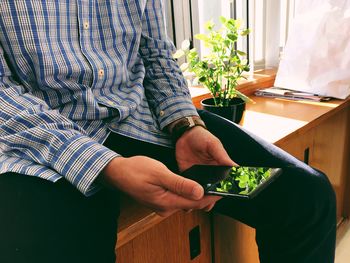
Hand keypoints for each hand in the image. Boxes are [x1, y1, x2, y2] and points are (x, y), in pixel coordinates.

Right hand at [100, 156, 221, 216]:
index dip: (211, 197)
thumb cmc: (135, 170)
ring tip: (210, 184)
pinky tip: (192, 185)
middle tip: (220, 185)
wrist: (116, 172)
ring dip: (198, 194)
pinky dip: (187, 192)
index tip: (224, 190)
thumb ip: (180, 184)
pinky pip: (178, 198)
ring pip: (185, 201)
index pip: (196, 202)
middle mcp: (166, 208)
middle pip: (192, 204)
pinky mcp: (160, 200)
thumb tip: (199, 192)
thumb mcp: (159, 173)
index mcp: (167, 202)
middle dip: (207, 196)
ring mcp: (162, 205)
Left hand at [175, 126, 235, 210]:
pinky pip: (187, 187)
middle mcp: (210, 174)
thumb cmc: (201, 137)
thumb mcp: (213, 144)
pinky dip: (187, 193)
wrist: (184, 133)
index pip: (225, 182)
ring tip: (198, 204)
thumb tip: (235, 167)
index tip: (223, 196)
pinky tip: (186, 199)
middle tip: (208, 203)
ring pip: (200, 191)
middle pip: (213, 190)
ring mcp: (198, 176)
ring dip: (199, 198)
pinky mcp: (186, 176)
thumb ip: (222, 156)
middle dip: (211, 198)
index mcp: (220, 167)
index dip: (225, 190)